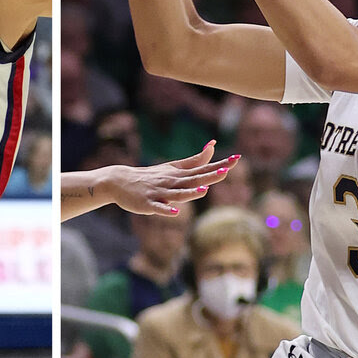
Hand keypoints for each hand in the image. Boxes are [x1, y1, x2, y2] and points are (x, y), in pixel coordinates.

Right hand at [106, 144, 240, 215]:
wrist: (120, 181)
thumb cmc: (150, 176)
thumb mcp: (173, 167)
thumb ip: (195, 160)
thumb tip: (213, 145)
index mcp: (179, 174)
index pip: (203, 168)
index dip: (220, 164)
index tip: (238, 158)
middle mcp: (171, 181)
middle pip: (193, 179)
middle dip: (209, 176)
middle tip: (225, 172)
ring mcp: (160, 193)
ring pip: (177, 193)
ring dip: (191, 192)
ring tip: (205, 189)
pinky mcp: (148, 204)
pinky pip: (159, 208)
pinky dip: (167, 210)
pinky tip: (176, 212)